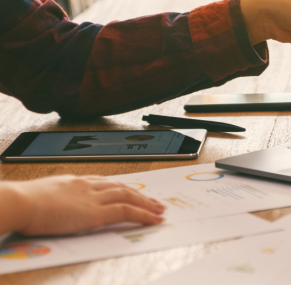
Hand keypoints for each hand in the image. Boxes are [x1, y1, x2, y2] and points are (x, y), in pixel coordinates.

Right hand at [1, 176, 164, 235]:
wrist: (21, 202)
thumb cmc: (23, 202)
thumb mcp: (43, 195)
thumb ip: (56, 198)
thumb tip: (56, 204)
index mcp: (75, 181)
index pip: (105, 182)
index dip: (121, 187)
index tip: (132, 191)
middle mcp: (88, 186)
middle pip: (122, 187)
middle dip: (140, 194)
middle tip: (154, 201)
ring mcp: (94, 198)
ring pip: (129, 197)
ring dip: (147, 204)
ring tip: (159, 210)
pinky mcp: (96, 213)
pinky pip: (126, 211)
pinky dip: (143, 215)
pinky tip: (153, 219)